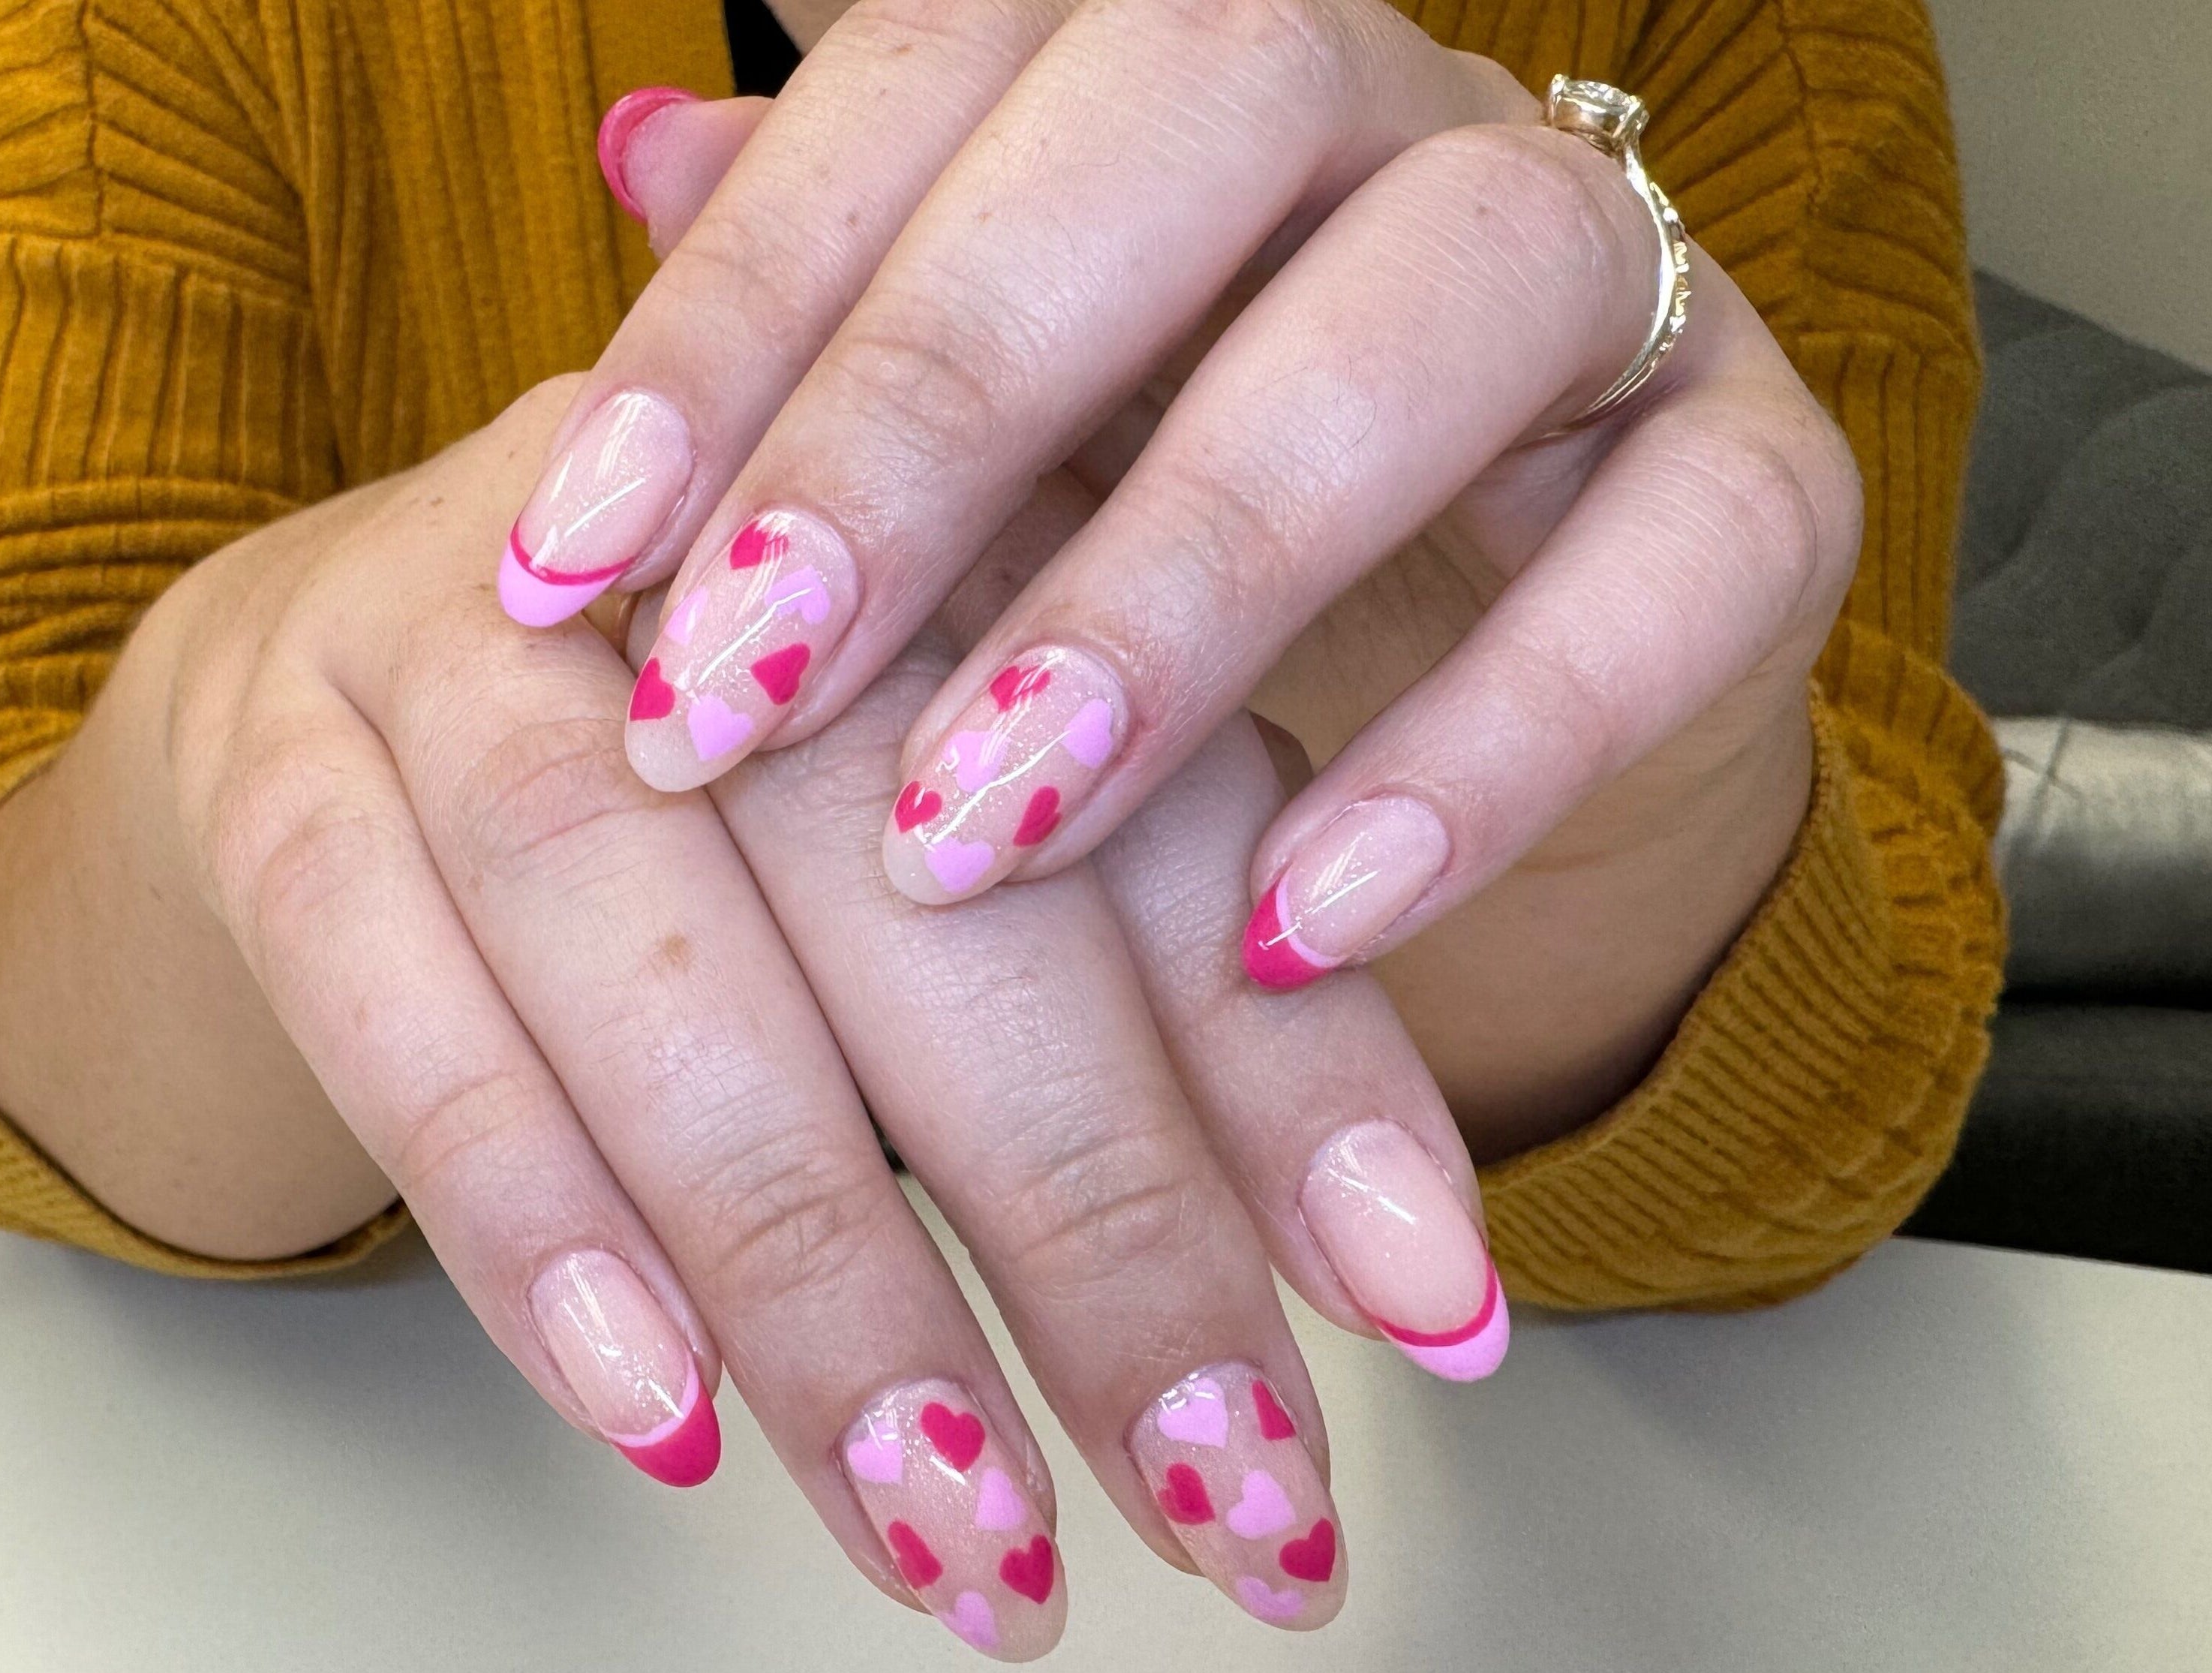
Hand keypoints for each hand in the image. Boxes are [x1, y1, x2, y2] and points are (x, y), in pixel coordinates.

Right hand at [0, 378, 1506, 1655]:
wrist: (356, 665)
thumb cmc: (744, 784)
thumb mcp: (999, 845)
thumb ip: (1197, 1009)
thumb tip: (1418, 1282)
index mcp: (950, 510)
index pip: (1154, 800)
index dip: (1291, 1073)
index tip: (1427, 1322)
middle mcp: (720, 541)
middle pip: (916, 874)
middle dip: (1087, 1216)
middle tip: (1214, 1495)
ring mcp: (471, 636)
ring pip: (654, 954)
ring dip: (822, 1268)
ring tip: (964, 1529)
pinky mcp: (286, 767)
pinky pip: (399, 1003)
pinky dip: (542, 1228)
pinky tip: (676, 1421)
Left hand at [502, 0, 1857, 999]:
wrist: (1488, 665)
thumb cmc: (1169, 523)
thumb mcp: (991, 443)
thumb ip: (840, 307)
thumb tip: (636, 155)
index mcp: (1165, 65)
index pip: (939, 62)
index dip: (739, 308)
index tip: (566, 567)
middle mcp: (1392, 113)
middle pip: (1192, 109)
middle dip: (936, 405)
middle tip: (737, 695)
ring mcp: (1606, 275)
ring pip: (1445, 302)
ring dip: (1184, 577)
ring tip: (978, 830)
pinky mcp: (1762, 476)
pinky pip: (1683, 558)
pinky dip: (1488, 749)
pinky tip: (1291, 929)